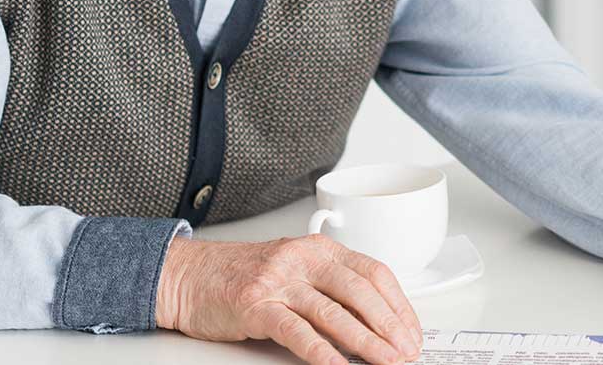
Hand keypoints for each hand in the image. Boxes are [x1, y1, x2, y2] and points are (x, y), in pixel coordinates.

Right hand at [155, 235, 423, 364]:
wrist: (190, 276)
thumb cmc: (244, 276)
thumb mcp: (296, 270)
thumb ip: (333, 288)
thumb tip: (377, 323)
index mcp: (321, 249)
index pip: (376, 274)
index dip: (400, 306)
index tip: (413, 332)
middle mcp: (304, 260)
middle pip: (362, 292)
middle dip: (390, 326)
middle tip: (406, 351)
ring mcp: (280, 281)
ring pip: (334, 313)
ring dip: (366, 342)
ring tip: (386, 361)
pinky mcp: (257, 306)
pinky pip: (296, 331)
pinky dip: (321, 351)